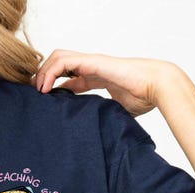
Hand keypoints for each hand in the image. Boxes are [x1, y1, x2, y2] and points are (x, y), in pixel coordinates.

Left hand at [34, 49, 176, 116]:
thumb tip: (96, 133)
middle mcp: (91, 67)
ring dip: (43, 72)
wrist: (158, 87)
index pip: (67, 76)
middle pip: (58, 63)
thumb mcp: (114, 110)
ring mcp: (92, 62)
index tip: (43, 102)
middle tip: (36, 96)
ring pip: (57, 57)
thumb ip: (101, 114)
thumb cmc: (144, 97)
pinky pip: (64, 60)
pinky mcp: (93, 62)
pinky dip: (49, 72)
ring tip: (38, 91)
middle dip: (43, 76)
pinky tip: (45, 88)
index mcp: (96, 77)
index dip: (52, 86)